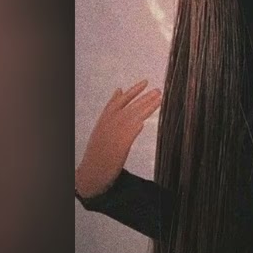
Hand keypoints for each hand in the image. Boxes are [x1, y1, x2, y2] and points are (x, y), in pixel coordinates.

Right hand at [75, 80, 161, 198]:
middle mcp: (110, 122)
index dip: (134, 90)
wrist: (92, 171)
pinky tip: (144, 122)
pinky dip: (137, 126)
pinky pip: (130, 132)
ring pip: (134, 116)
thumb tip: (120, 90)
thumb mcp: (103, 125)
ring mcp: (114, 132)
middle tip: (158, 90)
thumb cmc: (99, 150)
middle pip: (131, 106)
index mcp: (105, 117)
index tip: (145, 82)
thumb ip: (112, 109)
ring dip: (148, 107)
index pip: (121, 99)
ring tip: (160, 99)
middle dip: (145, 97)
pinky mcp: (119, 145)